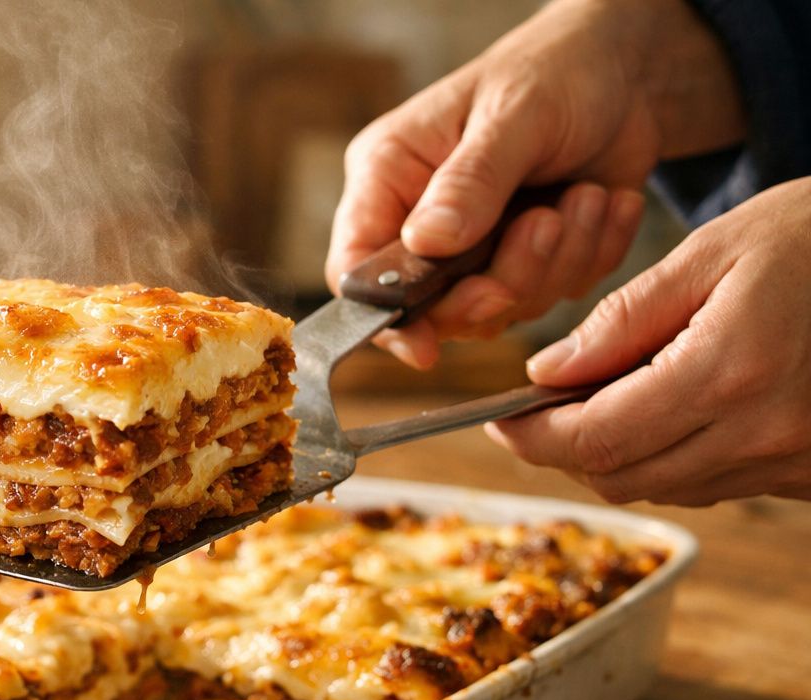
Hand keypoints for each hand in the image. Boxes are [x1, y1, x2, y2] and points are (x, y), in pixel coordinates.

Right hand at [326, 0, 745, 368]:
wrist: (625, 74)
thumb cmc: (553, 72)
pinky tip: (603, 202)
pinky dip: (590, 255)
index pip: (356, 269)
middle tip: (546, 224)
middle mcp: (420, 222)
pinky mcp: (526, 264)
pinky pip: (553, 297)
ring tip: (586, 195)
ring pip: (501, 307)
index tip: (425, 346)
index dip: (384, 316)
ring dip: (558, 260)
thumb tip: (426, 243)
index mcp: (388, 177)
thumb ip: (469, 181)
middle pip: (435, 306)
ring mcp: (474, 251)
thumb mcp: (513, 115)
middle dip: (503, 277)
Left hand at [487, 177, 810, 505]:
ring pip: (666, 486)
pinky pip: (716, 483)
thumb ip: (624, 319)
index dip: (533, 436)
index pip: (595, 438)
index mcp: (730, 371)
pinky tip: (670, 410)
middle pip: (622, 475)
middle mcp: (764, 431)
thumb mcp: (713, 252)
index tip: (501, 418)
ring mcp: (794, 460)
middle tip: (536, 412)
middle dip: (565, 449)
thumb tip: (547, 373)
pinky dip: (674, 458)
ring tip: (602, 401)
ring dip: (617, 456)